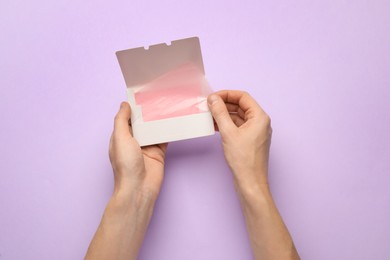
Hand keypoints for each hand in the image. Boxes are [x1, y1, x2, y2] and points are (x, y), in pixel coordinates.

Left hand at [86, 102, 166, 259]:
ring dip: (159, 119)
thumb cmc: (126, 165)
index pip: (127, 118)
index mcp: (121, 137)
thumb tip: (125, 104)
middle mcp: (134, 140)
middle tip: (158, 96)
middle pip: (142, 122)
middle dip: (148, 112)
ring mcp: (147, 146)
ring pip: (154, 128)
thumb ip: (121, 120)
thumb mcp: (120, 138)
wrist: (139, 188)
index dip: (133, 107)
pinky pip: (164, 137)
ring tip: (167, 104)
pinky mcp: (159, 152)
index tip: (141, 94)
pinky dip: (168, 130)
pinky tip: (174, 120)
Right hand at [207, 90, 271, 189]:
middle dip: (224, 104)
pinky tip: (214, 126)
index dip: (227, 94)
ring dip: (224, 115)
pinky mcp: (249, 140)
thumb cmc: (244, 160)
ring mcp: (255, 132)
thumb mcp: (228, 133)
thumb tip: (213, 99)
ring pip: (238, 116)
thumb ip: (220, 113)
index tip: (213, 97)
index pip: (243, 97)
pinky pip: (237, 127)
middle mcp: (260, 122)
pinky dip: (226, 124)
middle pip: (240, 106)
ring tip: (209, 115)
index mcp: (260, 117)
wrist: (250, 182)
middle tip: (209, 105)